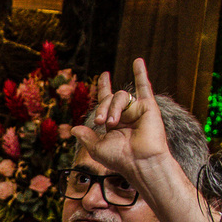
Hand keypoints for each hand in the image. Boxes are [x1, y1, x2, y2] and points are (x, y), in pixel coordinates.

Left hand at [70, 58, 173, 180]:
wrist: (139, 161)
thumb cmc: (119, 158)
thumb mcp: (96, 148)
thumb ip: (85, 136)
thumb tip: (73, 129)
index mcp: (113, 123)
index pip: (107, 101)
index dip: (104, 88)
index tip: (104, 76)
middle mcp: (125, 115)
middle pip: (108, 99)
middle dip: (101, 108)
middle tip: (100, 122)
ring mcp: (137, 110)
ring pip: (120, 96)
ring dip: (112, 108)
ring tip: (112, 123)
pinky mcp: (148, 107)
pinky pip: (144, 87)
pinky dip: (141, 73)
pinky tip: (137, 61)